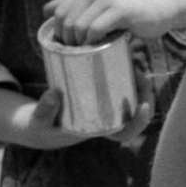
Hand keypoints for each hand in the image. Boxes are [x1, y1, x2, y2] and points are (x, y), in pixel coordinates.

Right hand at [12, 67, 152, 149]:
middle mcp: (110, 120)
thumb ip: (44, 111)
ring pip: (133, 95)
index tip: (145, 106)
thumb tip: (52, 94)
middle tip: (139, 74)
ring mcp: (109, 106)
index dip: (140, 122)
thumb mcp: (40, 121)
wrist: (43, 119)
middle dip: (144, 92)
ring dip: (138, 79)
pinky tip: (125, 54)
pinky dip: (126, 70)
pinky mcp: (104, 92)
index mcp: (101, 133)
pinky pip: (123, 83)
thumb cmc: (44, 124)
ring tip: (133, 60)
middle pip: (136, 110)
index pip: (127, 133)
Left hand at [45, 0, 173, 44]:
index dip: (57, 31)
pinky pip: (95, 29)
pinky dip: (93, 41)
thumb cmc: (130, 10)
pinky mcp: (119, 10)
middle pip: (65, 20)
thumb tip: (45, 11)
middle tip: (78, 51)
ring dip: (80, 43)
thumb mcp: (99, 4)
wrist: (161, 6)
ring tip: (89, 49)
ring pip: (78, 26)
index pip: (57, 11)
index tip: (67, 45)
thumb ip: (75, 4)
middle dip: (67, 40)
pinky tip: (100, 45)